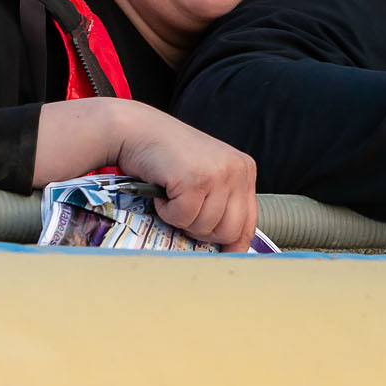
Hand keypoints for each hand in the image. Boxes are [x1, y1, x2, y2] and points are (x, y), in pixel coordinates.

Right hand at [107, 102, 261, 249]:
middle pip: (229, 231)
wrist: (136, 130)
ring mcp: (217, 173)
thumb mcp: (205, 175)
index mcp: (244, 170)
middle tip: (183, 212)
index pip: (249, 222)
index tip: (221, 255)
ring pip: (205, 227)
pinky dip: (167, 211)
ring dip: (181, 219)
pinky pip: (183, 218)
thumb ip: (221, 203)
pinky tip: (163, 191)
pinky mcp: (194, 179)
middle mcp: (237, 170)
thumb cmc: (166, 155)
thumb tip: (230, 247)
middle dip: (202, 232)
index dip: (233, 245)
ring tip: (172, 196)